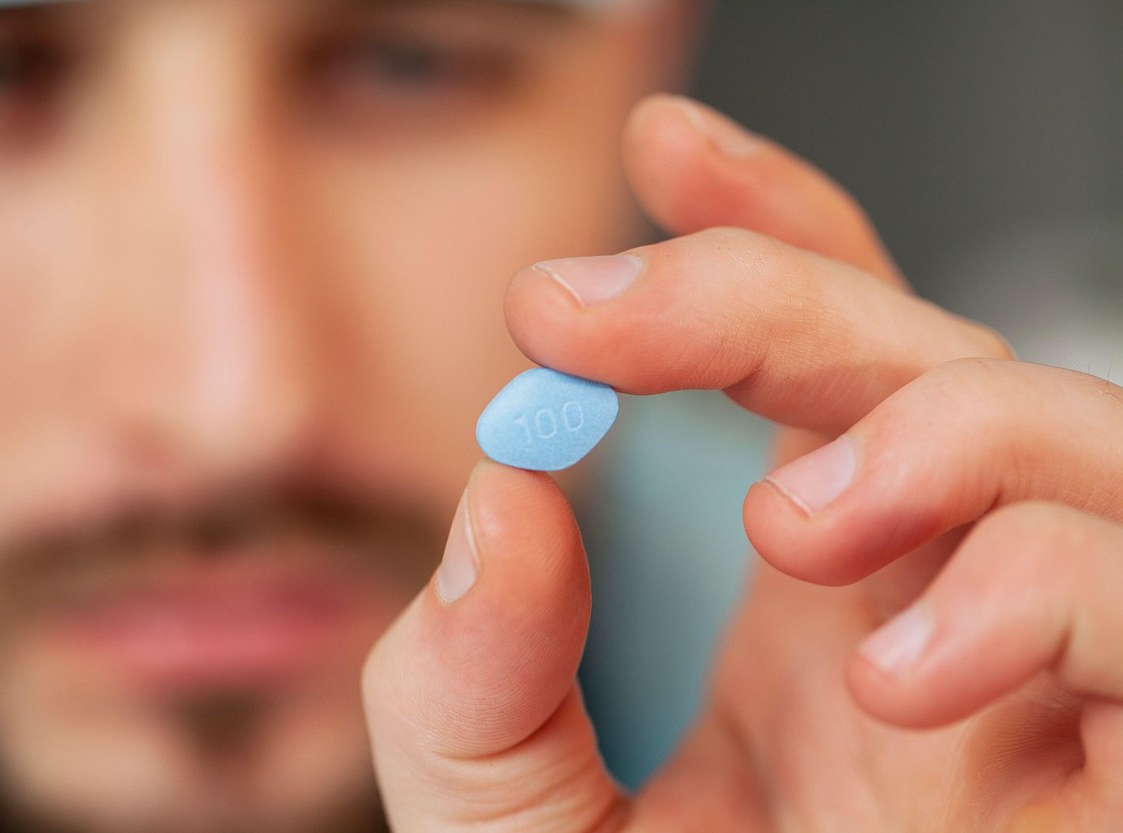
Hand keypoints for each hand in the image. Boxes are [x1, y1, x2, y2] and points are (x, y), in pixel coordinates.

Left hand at [363, 95, 1122, 829]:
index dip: (754, 233)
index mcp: (781, 582)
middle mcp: (918, 593)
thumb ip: (464, 673)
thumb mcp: (501, 817)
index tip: (662, 156)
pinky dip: (1043, 588)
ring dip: (928, 428)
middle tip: (599, 308)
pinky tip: (908, 663)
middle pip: (901, 348)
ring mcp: (1040, 668)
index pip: (804, 352)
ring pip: (1066, 430)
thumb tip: (502, 493)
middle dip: (760, 289)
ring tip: (789, 522)